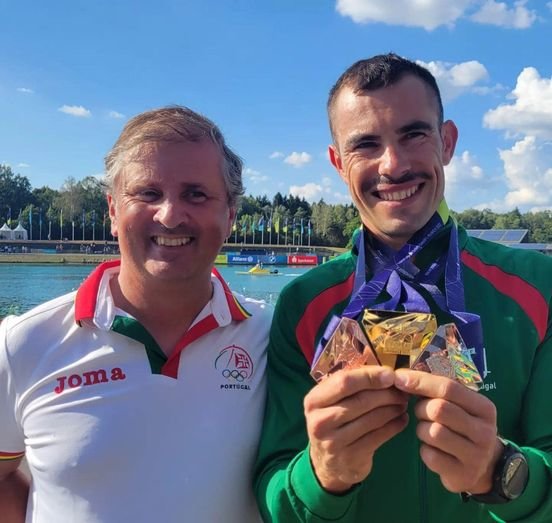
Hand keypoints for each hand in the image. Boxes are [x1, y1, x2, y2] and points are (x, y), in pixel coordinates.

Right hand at [304, 366, 408, 492]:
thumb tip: (385, 373)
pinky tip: (402, 419)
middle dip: (386, 394)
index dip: (370, 376)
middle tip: (402, 390)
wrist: (328, 464)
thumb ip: (349, 386)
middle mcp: (320, 421)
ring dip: (393, 409)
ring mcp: (334, 441)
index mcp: (314, 400)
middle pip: (361, 400)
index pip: (344, 382)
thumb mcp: (331, 403)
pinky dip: (395, 426)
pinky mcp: (350, 457)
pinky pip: (379, 437)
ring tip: (403, 403)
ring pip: (372, 419)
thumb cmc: (334, 422)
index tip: (390, 374)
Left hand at [394, 369, 501, 493]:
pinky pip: (430, 455)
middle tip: (422, 412)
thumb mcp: (459, 406)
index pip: (449, 387)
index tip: (399, 378)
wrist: (483, 467)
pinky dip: (425, 450)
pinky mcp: (462, 475)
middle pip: (438, 409)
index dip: (420, 381)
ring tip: (429, 431)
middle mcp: (484, 431)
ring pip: (432, 432)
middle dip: (421, 408)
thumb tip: (401, 377)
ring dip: (422, 430)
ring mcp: (476, 456)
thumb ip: (436, 389)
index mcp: (484, 408)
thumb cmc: (462, 427)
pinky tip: (433, 450)